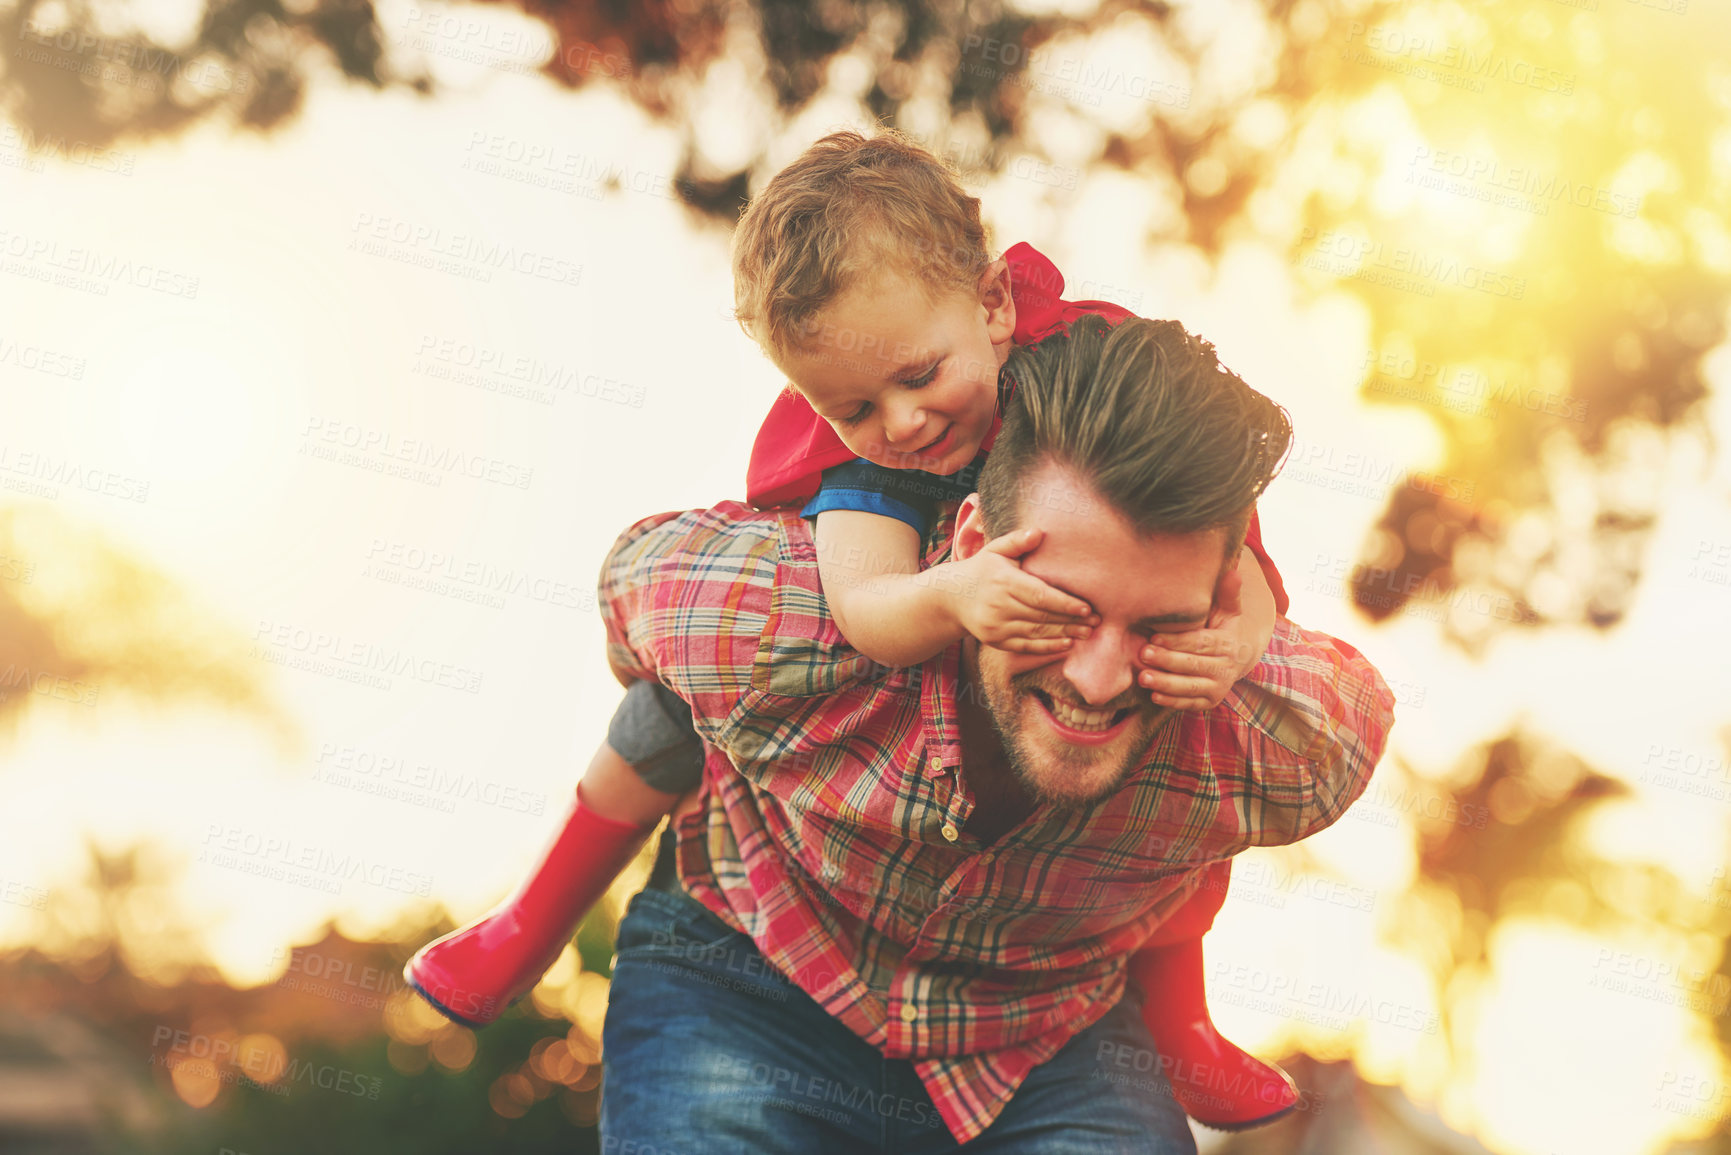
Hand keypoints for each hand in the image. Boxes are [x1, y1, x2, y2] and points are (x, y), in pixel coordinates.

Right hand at [947, 528, 1097, 653]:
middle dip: (1071, 620)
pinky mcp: (995, 641)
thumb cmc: (981, 569)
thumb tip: (1039, 532)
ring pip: (1036, 633)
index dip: (1064, 603)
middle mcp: (999, 606)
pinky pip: (1025, 647)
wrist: (952, 597)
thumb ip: (1017, 541)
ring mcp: (997, 626)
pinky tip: (1067, 645)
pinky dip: (1047, 648)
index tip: (1086, 607)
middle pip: (1042, 616)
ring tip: (1088, 633)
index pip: (1039, 595)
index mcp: (1003, 581)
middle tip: (1097, 622)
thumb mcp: (995, 550)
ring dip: (1064, 634)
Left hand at [1136, 561, 1271, 710]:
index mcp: (1229, 644)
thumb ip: (1227, 594)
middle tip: (1143, 654)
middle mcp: (1226, 669)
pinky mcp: (1209, 702)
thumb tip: (1234, 571)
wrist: (1237, 657)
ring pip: (1190, 687)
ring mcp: (1218, 688)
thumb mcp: (1227, 610)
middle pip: (1194, 665)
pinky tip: (1154, 696)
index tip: (1154, 637)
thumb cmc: (1222, 627)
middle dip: (1167, 661)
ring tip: (1143, 678)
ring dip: (1166, 684)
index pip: (1201, 643)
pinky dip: (1172, 702)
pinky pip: (1190, 704)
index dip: (1178, 641)